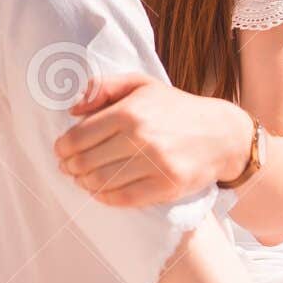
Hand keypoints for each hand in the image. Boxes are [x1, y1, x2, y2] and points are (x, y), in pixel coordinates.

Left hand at [53, 72, 249, 206]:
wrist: (221, 134)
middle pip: (86, 161)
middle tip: (68, 168)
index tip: (61, 151)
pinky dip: (105, 197)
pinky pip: (123, 198)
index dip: (63, 147)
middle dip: (71, 167)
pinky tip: (100, 192)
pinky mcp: (165, 186)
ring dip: (85, 183)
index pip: (80, 136)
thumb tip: (72, 109)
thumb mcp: (141, 84)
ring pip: (101, 181)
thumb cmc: (175, 108)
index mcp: (130, 111)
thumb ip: (103, 88)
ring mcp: (154, 164)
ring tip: (82, 179)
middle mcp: (140, 137)